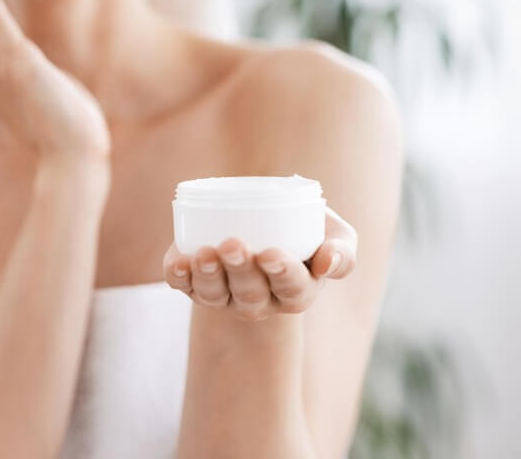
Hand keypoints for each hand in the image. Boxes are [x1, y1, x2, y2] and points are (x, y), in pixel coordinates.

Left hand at [163, 206, 356, 320]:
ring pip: (214, 295)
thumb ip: (343, 251)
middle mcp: (259, 301)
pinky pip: (184, 287)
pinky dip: (178, 276)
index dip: (281, 274)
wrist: (268, 218)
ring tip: (204, 254)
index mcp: (296, 292)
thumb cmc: (308, 230)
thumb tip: (327, 261)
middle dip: (240, 271)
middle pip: (250, 294)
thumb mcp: (337, 236)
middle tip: (234, 244)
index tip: (270, 254)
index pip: (291, 289)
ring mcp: (225, 295)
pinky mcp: (195, 283)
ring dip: (207, 276)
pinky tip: (177, 262)